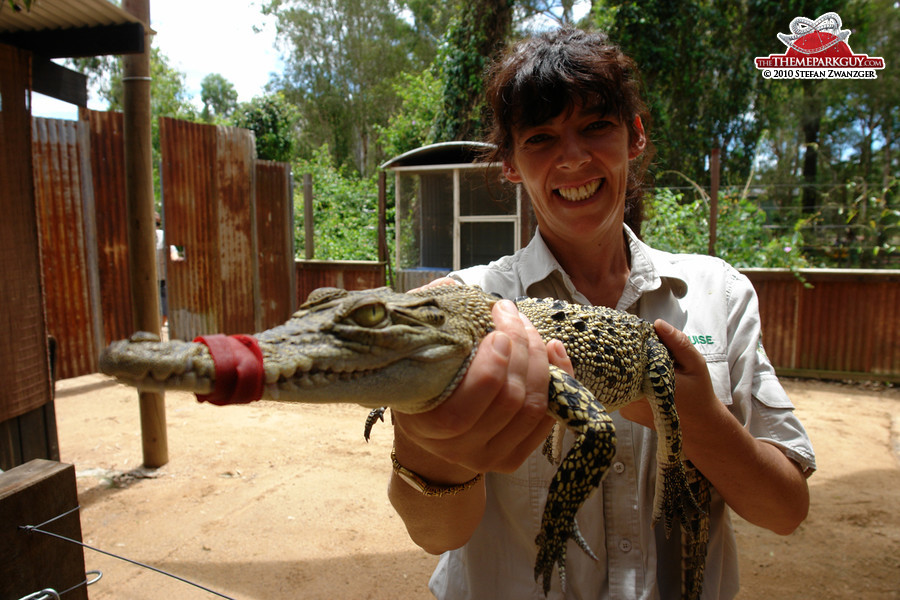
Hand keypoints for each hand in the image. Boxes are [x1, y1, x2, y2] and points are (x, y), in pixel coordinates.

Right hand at [392, 296, 569, 479]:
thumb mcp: (416, 350)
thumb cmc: (423, 378)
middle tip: (511, 315)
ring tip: (528, 328)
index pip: (464, 409)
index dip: (491, 366)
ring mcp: (490, 458)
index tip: (495, 330)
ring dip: (540, 360)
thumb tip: (449, 288)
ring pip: (533, 407)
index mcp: (427, 427)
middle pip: (509, 400)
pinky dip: (559, 380)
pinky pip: (548, 418)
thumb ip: (427, 319)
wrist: (432, 428)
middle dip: (520, 348)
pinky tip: (553, 350)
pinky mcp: (514, 458)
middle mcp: (459, 450)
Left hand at [619, 319, 716, 430]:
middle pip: (620, 366)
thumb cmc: (699, 393)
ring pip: (618, 377)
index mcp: (650, 382)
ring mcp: (627, 406)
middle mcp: (634, 397)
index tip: (634, 331)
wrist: (699, 426)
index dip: (630, 342)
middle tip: (635, 342)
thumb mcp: (695, 364)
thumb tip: (658, 324)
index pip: (628, 356)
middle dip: (627, 353)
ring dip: (627, 367)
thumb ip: (678, 343)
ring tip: (642, 360)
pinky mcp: (626, 411)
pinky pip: (620, 389)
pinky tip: (640, 376)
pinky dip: (628, 380)